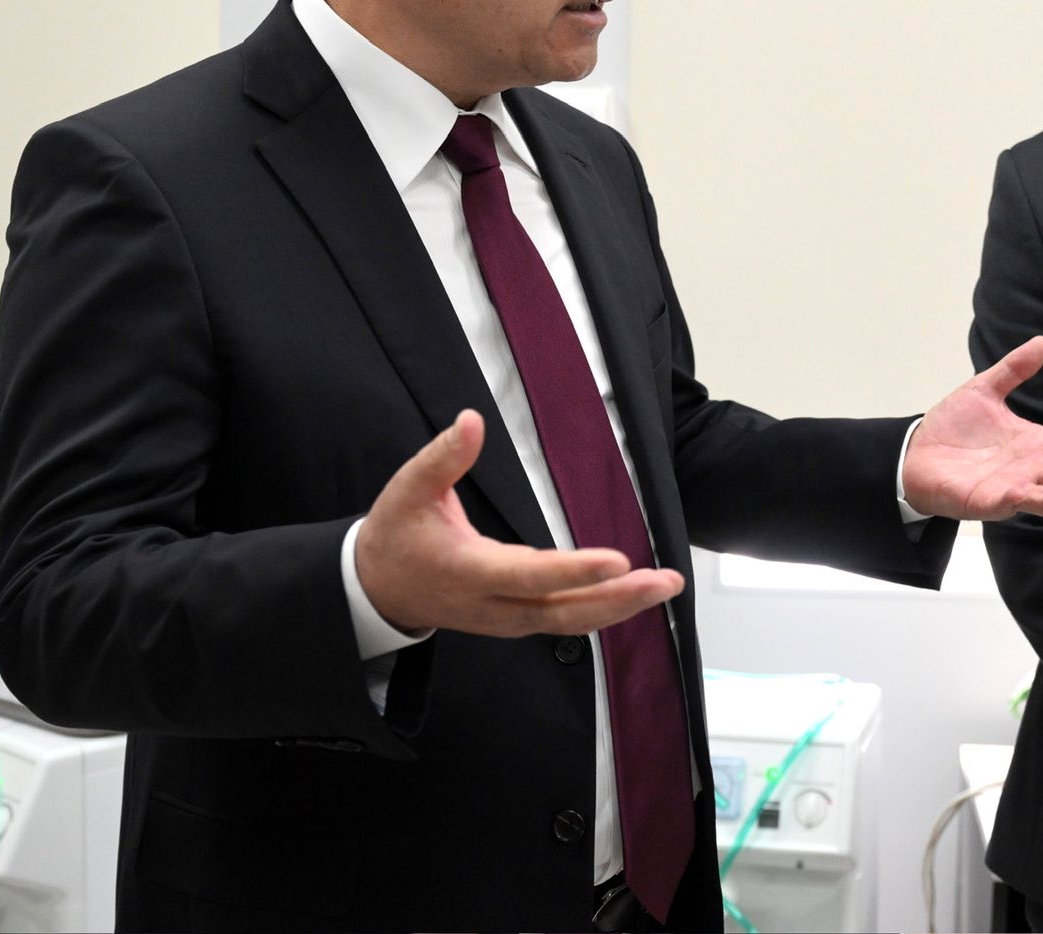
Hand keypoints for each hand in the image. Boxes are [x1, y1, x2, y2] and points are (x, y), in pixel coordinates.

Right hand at [353, 410, 683, 636]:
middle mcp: (494, 606)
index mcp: (469, 571)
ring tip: (666, 585)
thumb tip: (471, 420)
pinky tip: (636, 592)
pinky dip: (603, 608)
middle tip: (666, 582)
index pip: (530, 575)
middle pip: (564, 612)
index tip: (618, 560)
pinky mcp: (515, 620)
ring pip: (570, 622)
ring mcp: (507, 620)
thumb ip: (442, 457)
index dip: (575, 570)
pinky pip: (565, 620)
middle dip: (618, 599)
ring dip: (620, 607)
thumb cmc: (396, 534)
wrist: (376, 590)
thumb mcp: (408, 489)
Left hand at [900, 336, 1042, 519]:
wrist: (914, 452)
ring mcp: (1013, 488)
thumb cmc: (952, 427)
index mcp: (1035, 443)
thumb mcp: (984, 390)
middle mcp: (1031, 469)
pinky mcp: (989, 502)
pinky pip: (1011, 504)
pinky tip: (1028, 490)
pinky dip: (1023, 499)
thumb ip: (1014, 370)